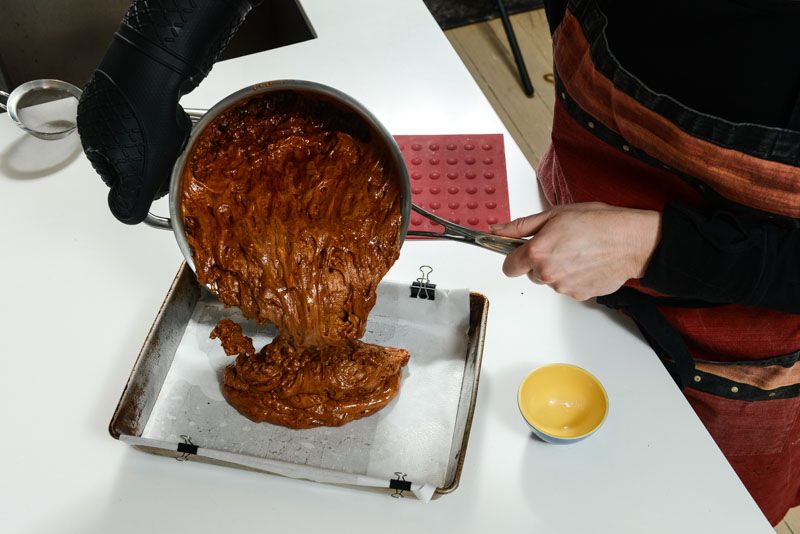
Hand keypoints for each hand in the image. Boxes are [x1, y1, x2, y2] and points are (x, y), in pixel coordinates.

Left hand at [491, 202, 661, 300]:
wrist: (631, 241)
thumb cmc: (598, 222)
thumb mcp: (555, 214)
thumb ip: (521, 226)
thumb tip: (497, 230)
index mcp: (537, 252)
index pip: (509, 266)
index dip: (516, 257)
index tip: (524, 251)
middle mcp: (547, 273)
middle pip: (531, 273)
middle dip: (540, 261)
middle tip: (561, 244)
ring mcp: (563, 287)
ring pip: (550, 280)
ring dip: (558, 269)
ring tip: (579, 251)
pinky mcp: (579, 295)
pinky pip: (568, 287)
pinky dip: (574, 277)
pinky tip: (588, 262)